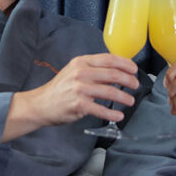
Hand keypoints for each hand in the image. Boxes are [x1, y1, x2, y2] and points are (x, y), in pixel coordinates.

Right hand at [4, 54, 139, 139]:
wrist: (41, 104)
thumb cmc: (60, 88)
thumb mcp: (74, 71)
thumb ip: (93, 69)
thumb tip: (117, 70)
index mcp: (81, 62)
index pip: (108, 59)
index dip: (125, 64)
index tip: (134, 69)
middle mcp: (81, 73)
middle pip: (113, 74)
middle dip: (128, 80)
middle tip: (135, 85)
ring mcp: (80, 89)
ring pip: (110, 92)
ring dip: (124, 97)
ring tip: (130, 101)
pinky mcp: (79, 105)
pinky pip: (101, 109)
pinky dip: (112, 113)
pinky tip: (118, 115)